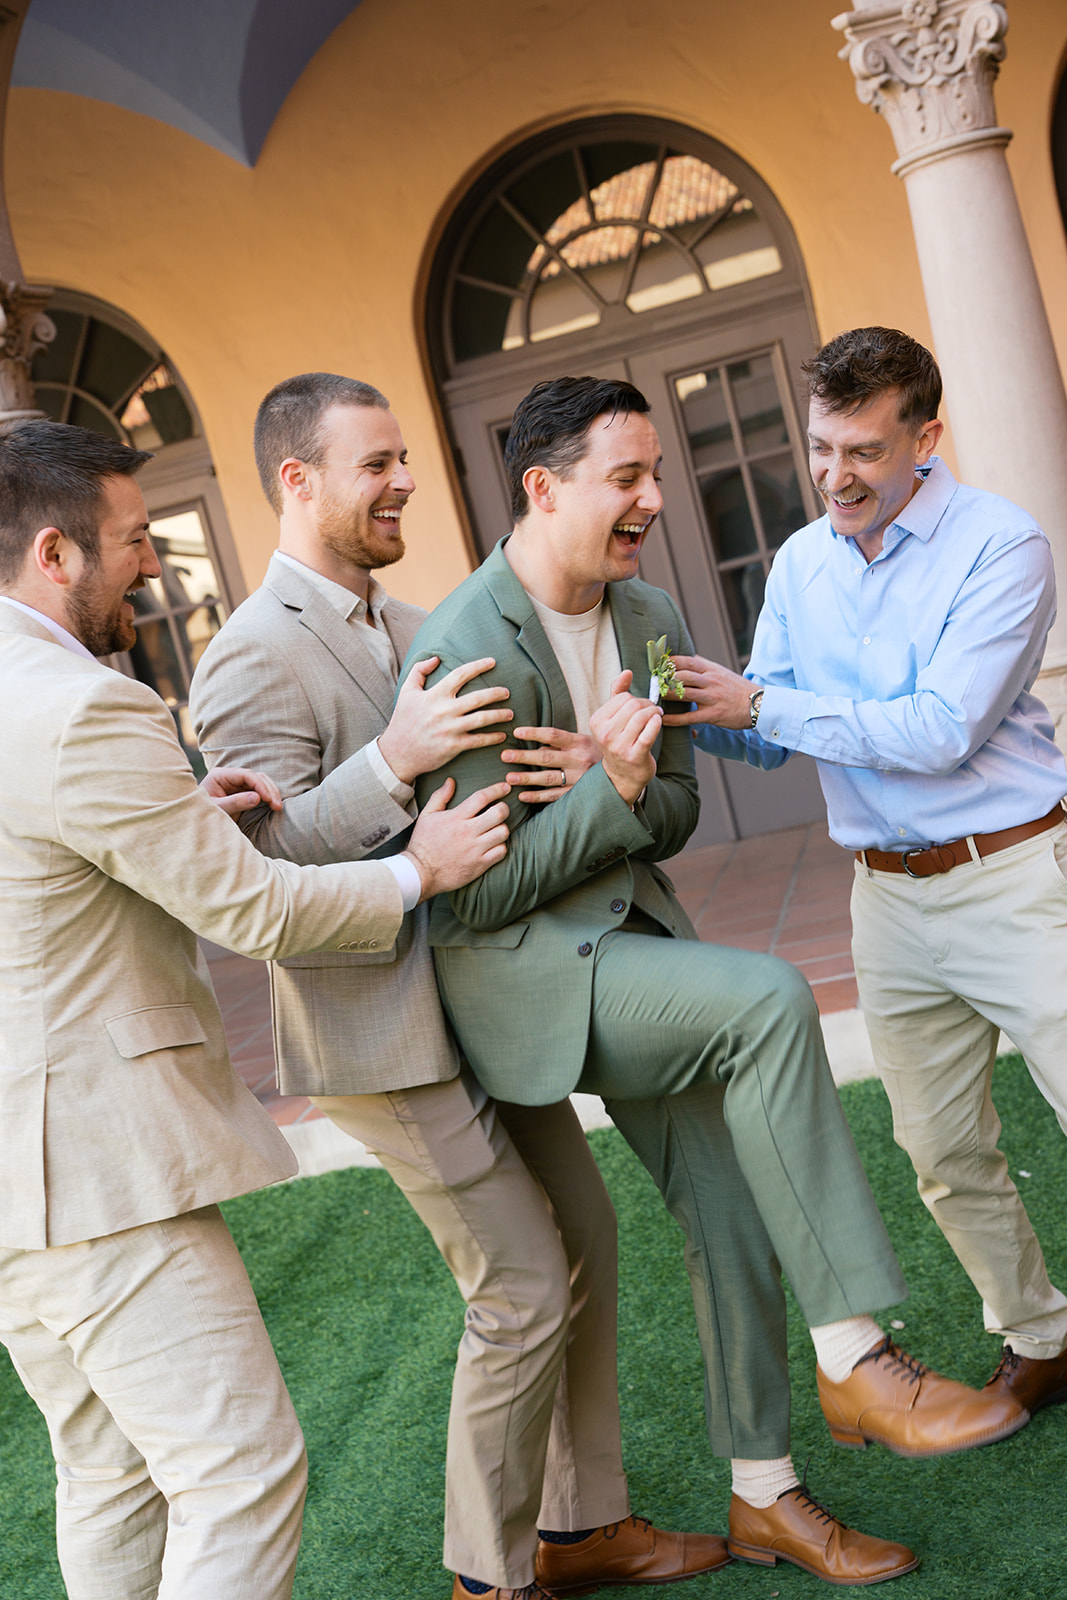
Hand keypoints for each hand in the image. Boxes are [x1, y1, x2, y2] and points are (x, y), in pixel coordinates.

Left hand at [200, 766, 283, 819]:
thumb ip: (235, 803)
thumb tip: (257, 798)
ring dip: (271, 793)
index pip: (246, 775)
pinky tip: (273, 806)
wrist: (196, 823)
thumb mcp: (218, 810)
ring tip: (278, 807)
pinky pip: (259, 791)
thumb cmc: (202, 815)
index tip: (268, 800)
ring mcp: (237, 784)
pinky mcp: (242, 792)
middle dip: (269, 790)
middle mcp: (230, 776)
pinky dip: (268, 797)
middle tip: (277, 806)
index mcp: (220, 775)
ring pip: (260, 782)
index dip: (260, 786)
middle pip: (256, 777)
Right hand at [378, 656, 512, 784]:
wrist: (397, 753)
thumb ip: (419, 671)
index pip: (461, 674)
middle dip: (496, 693)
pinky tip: (502, 735)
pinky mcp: (454, 746)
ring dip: (500, 715)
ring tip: (510, 713)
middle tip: (506, 692)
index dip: (478, 666)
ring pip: (482, 719)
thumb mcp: (407, 692)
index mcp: (435, 695)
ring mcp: (450, 729)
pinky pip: (479, 740)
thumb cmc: (403, 721)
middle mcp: (444, 711)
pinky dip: (493, 737)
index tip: (492, 662)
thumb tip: (436, 658)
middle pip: (478, 697)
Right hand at [403, 778, 509, 898]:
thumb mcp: (427, 816)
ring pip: (503, 832)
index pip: (481, 797)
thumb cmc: (423, 843)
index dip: (496, 789)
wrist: (421, 872)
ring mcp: (475, 849)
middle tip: (501, 810)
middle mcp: (468, 832)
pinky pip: (501, 851)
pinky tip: (493, 845)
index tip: (505, 787)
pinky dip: (500, 846)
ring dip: (502, 828)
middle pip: (499, 813)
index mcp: (456, 817)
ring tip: (495, 828)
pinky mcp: (480, 864)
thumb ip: (440, 797)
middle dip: (503, 808)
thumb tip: (451, 781)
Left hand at [500, 725, 597, 802]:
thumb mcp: (585, 741)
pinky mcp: (577, 794)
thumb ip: (562, 742)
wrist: (623, 774)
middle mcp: (579, 760)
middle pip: (547, 758)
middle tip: (505, 756)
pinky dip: (538, 797)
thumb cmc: (597, 754)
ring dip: (527, 779)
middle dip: (524, 757)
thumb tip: (537, 746)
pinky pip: (555, 796)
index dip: (534, 733)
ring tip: (509, 778)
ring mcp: (578, 779)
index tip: (516, 732)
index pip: (553, 735)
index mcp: (580, 742)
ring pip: (548, 778)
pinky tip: (523, 796)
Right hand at [589, 671, 661, 804]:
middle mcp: (605, 734)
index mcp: (597, 721)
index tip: (642, 706)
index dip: (636, 698)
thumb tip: (627, 672)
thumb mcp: (613, 718)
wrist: (623, 775)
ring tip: (657, 716)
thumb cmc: (620, 741)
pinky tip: (658, 722)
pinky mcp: (635, 756)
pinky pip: (649, 733)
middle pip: (633, 705)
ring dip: (655, 713)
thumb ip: (618, 693)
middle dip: (648, 705)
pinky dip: (656, 724)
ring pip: (643, 717)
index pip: (622, 697)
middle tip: (653, 711)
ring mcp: (619, 746)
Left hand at [661, 654, 752, 728]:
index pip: (686, 661)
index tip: (656, 664)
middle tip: (651, 682)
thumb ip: (705, 665)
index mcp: (711, 670)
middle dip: (664, 678)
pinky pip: (690, 717)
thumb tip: (689, 656)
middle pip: (682, 675)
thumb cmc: (738, 689)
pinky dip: (674, 719)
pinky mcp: (713, 715)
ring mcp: (712, 698)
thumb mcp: (722, 672)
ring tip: (653, 698)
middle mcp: (711, 681)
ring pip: (684, 693)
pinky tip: (663, 719)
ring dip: (666, 695)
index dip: (669, 662)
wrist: (759, 704)